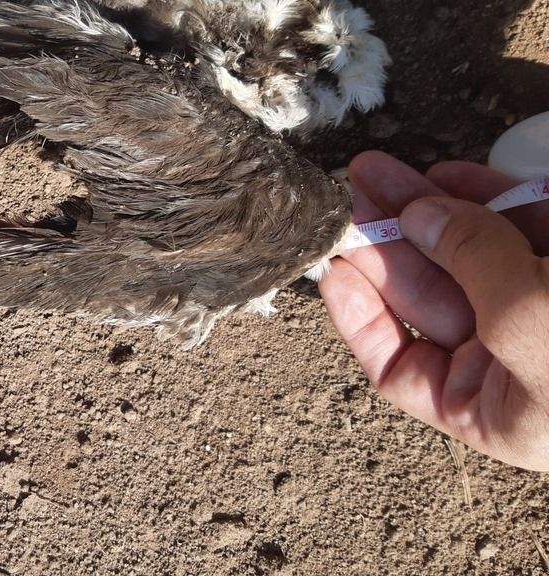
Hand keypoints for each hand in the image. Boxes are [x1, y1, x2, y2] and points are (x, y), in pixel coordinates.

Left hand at [320, 151, 548, 470]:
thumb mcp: (533, 329)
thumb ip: (473, 269)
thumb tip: (419, 214)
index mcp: (492, 410)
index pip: (398, 369)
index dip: (357, 318)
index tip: (328, 268)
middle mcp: (510, 360)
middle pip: (425, 296)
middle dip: (383, 241)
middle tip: (341, 196)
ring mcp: (541, 304)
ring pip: (466, 252)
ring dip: (422, 207)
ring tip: (373, 169)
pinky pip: (520, 225)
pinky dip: (484, 196)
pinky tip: (444, 172)